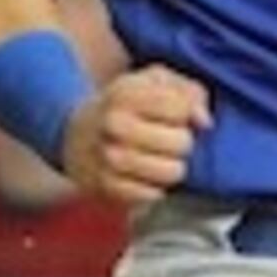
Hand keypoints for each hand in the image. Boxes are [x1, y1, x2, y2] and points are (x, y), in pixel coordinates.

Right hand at [64, 64, 209, 207]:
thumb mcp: (152, 82)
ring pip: (170, 172)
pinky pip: (151, 195)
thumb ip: (187, 91)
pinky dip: (156, 189)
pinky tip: (148, 178)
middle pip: (180, 143)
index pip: (181, 108)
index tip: (175, 116)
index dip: (186, 114)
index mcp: (126, 93)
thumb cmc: (125, 106)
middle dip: (183, 144)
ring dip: (173, 168)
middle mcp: (113, 123)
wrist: (72, 133)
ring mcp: (107, 157)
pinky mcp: (104, 186)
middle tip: (171, 142)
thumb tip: (204, 121)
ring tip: (163, 161)